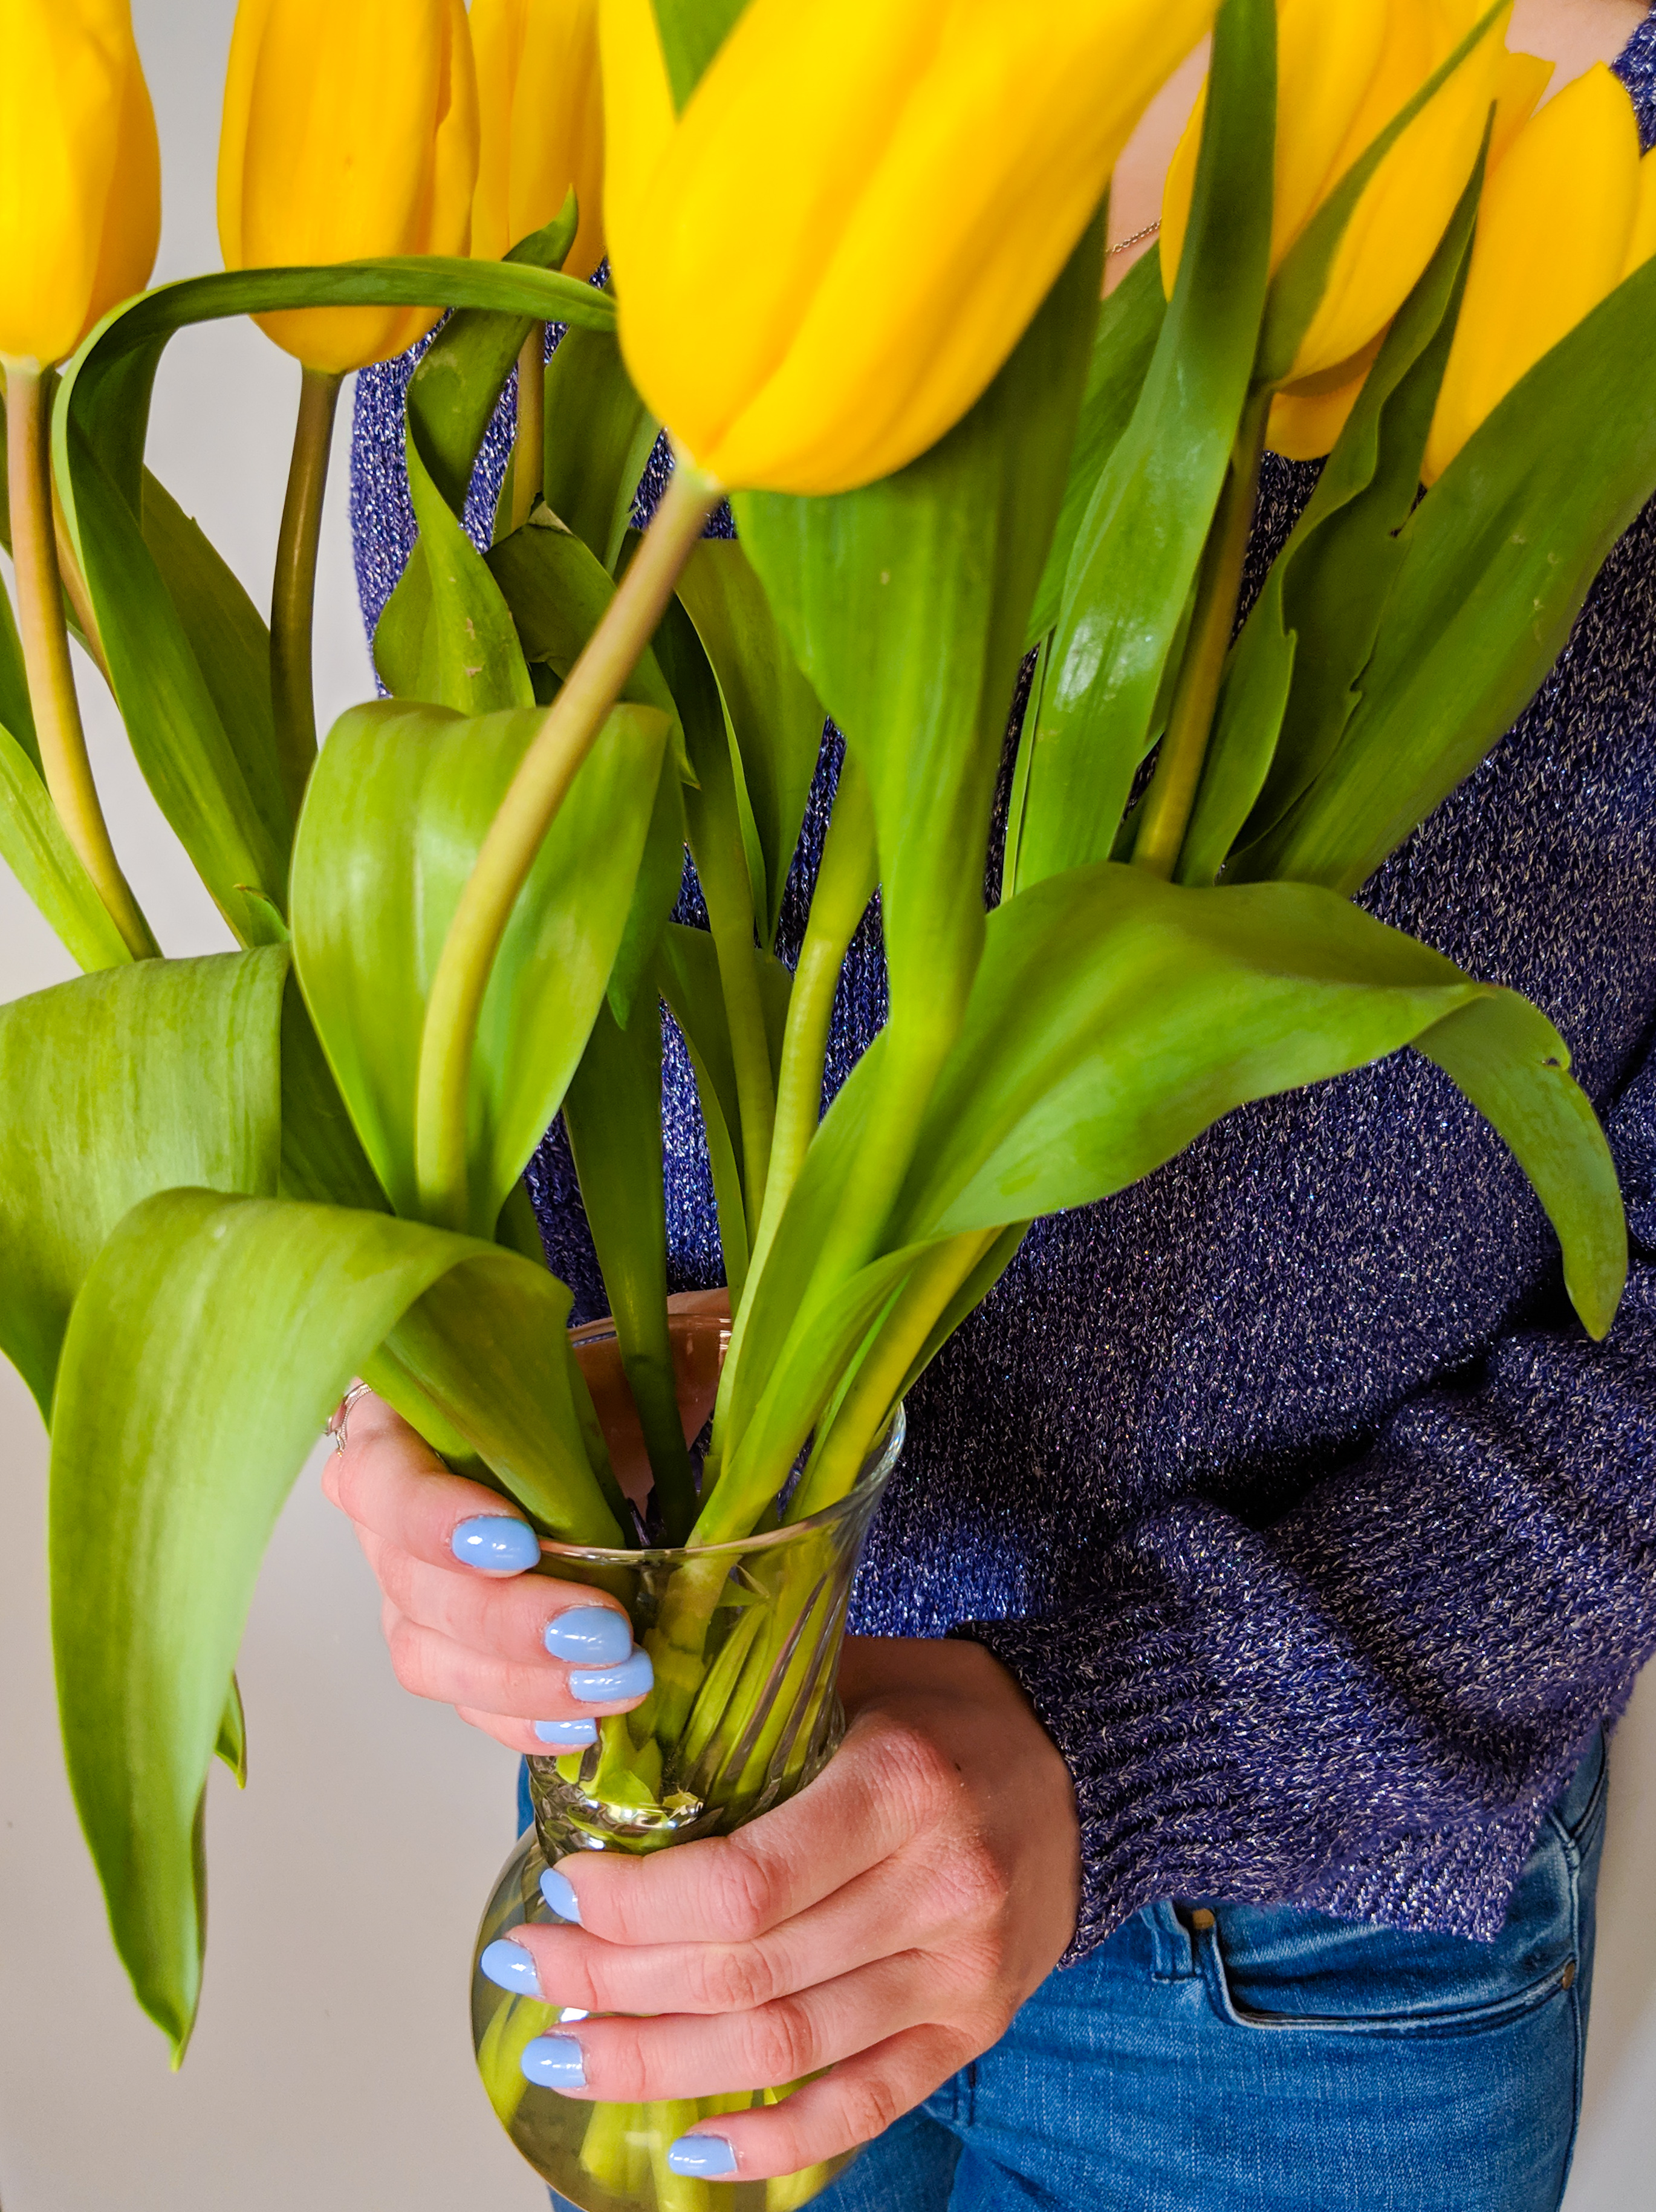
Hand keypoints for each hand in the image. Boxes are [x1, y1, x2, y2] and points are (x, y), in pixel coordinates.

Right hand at [322, 1389, 655, 1751]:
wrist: (600, 1440)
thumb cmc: (592, 1395)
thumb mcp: (615, 1362)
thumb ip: (645, 1363)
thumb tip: (711, 1361)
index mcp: (400, 1429)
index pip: (380, 1480)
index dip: (435, 1519)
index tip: (517, 1543)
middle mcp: (387, 1520)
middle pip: (412, 1586)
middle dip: (509, 1620)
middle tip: (603, 1630)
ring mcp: (410, 1595)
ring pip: (431, 1657)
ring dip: (524, 1682)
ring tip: (617, 1682)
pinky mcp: (449, 1654)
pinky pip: (467, 1703)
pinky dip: (524, 1719)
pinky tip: (584, 1721)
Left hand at [484, 1635, 1081, 2181]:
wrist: (1089, 1764)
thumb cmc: (949, 1710)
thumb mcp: (855, 1671)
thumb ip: (747, 1709)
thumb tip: (605, 1746)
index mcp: (901, 1785)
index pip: (745, 1881)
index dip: (638, 1903)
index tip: (564, 1886)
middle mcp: (938, 1887)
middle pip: (748, 1974)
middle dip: (617, 1983)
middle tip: (531, 1969)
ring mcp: (961, 1973)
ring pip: (786, 2051)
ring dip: (659, 2065)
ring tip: (566, 2052)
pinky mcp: (972, 2030)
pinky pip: (864, 2106)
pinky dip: (771, 2143)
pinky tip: (687, 2144)